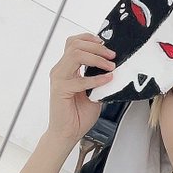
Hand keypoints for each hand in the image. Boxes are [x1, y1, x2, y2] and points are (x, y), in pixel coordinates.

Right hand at [47, 34, 115, 149]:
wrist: (68, 134)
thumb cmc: (79, 115)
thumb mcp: (94, 92)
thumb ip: (99, 78)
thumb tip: (114, 67)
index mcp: (67, 68)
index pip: (74, 42)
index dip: (89, 38)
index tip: (106, 44)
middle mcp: (60, 70)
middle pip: (75, 44)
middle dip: (97, 46)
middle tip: (112, 55)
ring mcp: (59, 78)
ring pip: (76, 55)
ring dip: (96, 58)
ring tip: (110, 66)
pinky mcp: (60, 89)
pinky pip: (80, 80)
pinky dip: (96, 79)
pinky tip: (107, 80)